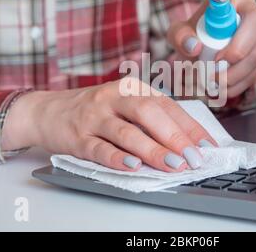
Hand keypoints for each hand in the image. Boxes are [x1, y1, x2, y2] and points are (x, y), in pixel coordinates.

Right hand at [1, 78, 215, 171]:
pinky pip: (98, 148)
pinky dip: (116, 158)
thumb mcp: (123, 104)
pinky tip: (132, 166)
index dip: (189, 126)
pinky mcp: (77, 136)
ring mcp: (94, 116)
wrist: (47, 110)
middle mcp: (114, 98)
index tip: (207, 146)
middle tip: (193, 158)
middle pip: (148, 114)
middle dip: (174, 137)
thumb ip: (151, 117)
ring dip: (151, 150)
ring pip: (126, 132)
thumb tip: (186, 142)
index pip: (167, 105)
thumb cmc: (94, 110)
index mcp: (131, 88)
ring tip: (172, 165)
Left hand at [168, 0, 255, 98]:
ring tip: (213, 83)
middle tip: (214, 66)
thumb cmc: (195, 36)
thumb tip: (194, 46)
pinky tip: (223, 88)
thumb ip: (180, 37)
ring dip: (235, 74)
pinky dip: (238, 84)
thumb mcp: (179, 35)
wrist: (205, 51)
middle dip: (236, 50)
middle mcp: (250, 10)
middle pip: (255, 23)